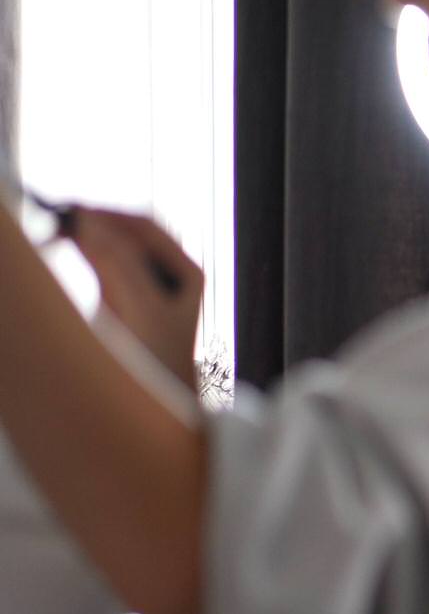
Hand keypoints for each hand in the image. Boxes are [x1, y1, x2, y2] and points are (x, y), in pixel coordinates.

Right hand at [67, 210, 204, 390]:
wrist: (158, 401)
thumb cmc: (158, 357)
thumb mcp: (141, 308)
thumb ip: (118, 265)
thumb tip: (89, 224)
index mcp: (186, 271)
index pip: (143, 227)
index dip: (108, 215)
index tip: (73, 212)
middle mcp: (169, 273)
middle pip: (128, 233)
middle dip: (96, 222)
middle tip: (58, 217)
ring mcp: (146, 284)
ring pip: (113, 247)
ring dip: (88, 236)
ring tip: (57, 230)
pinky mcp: (123, 298)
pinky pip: (104, 264)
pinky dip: (85, 252)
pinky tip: (64, 246)